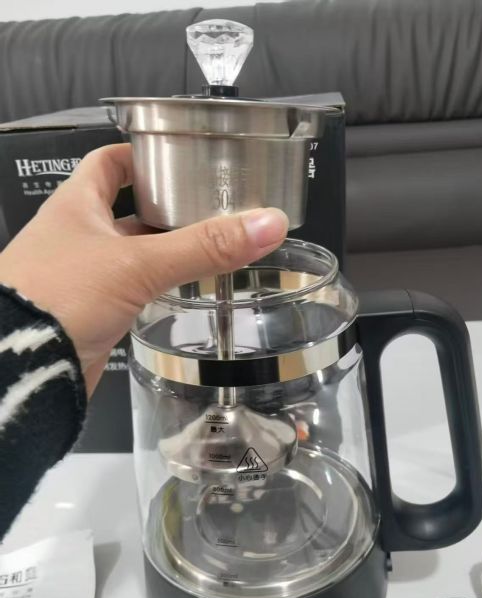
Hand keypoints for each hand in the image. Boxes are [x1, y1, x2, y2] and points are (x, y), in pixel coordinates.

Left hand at [0, 144, 287, 394]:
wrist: (23, 365)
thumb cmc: (58, 298)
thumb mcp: (138, 263)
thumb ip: (203, 246)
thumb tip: (265, 223)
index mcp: (77, 205)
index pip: (109, 162)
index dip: (142, 155)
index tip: (177, 155)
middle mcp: (77, 235)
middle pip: (126, 208)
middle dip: (165, 207)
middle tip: (208, 205)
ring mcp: (82, 274)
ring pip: (130, 252)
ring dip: (162, 250)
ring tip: (207, 246)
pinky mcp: (91, 311)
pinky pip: (128, 288)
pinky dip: (153, 286)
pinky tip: (179, 290)